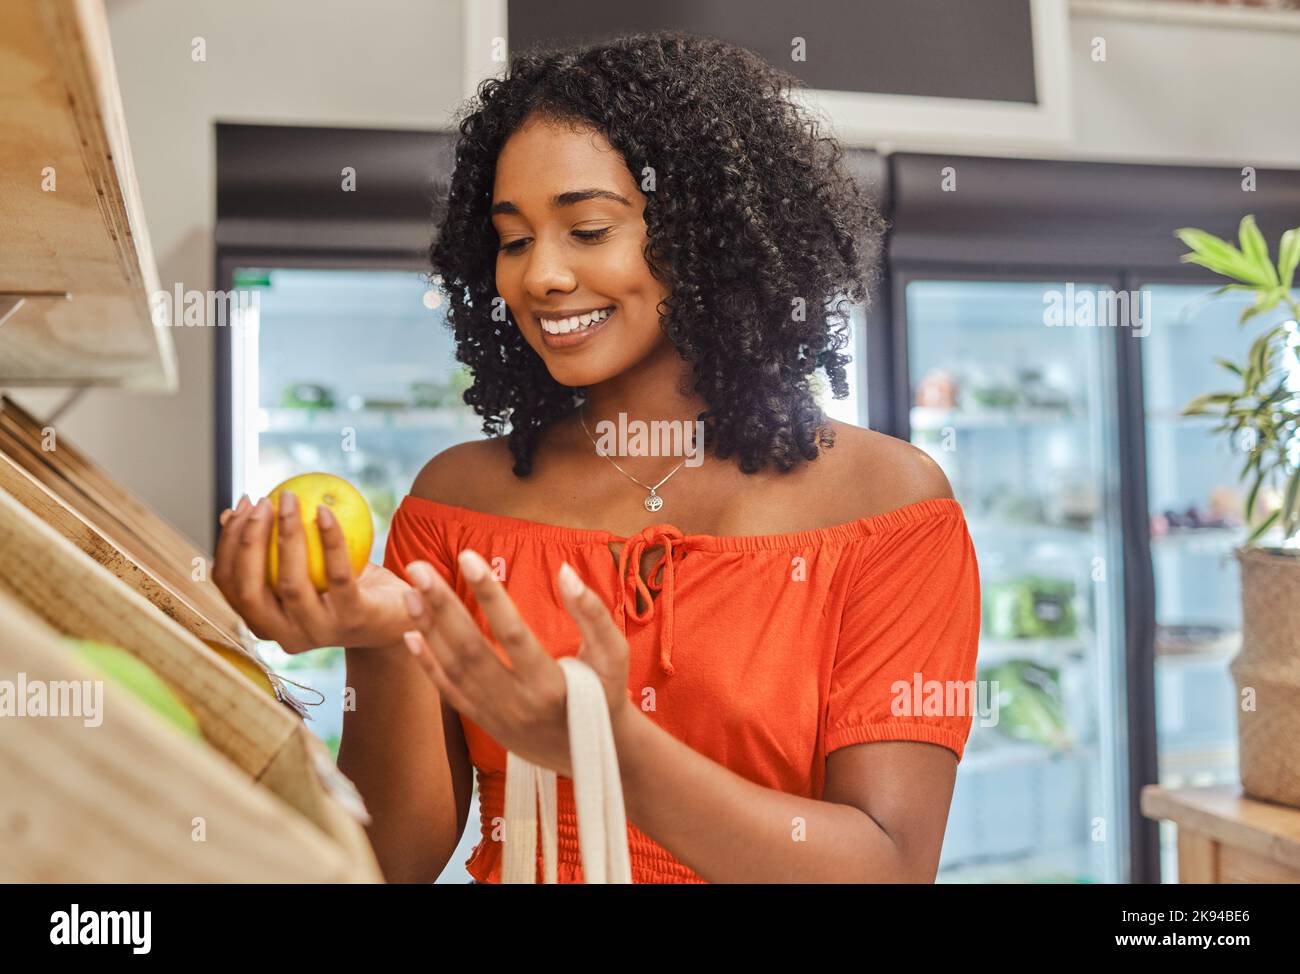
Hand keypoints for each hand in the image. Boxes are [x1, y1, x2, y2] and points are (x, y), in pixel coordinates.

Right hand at [213, 491, 411, 652]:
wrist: (395, 618)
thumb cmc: (343, 587)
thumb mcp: (304, 569)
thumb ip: (272, 549)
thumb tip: (235, 511)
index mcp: (265, 623)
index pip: (229, 585)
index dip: (226, 544)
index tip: (237, 507)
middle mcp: (286, 635)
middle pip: (250, 590)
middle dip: (247, 542)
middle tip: (261, 502)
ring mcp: (320, 631)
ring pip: (290, 584)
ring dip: (286, 535)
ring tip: (289, 499)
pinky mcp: (353, 618)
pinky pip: (338, 574)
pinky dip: (330, 539)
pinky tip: (325, 511)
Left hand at [401, 549, 632, 776]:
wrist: (593, 753)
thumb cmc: (605, 694)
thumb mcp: (613, 654)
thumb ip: (592, 612)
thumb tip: (565, 572)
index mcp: (551, 685)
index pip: (514, 633)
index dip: (490, 594)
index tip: (468, 556)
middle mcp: (518, 703)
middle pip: (471, 649)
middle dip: (442, 605)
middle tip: (418, 567)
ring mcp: (496, 715)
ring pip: (454, 669)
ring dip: (429, 629)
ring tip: (410, 591)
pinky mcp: (484, 721)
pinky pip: (449, 692)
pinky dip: (428, 664)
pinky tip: (410, 634)